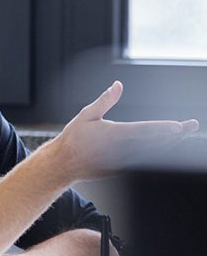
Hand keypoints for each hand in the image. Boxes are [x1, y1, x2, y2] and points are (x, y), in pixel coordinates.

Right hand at [56, 80, 198, 179]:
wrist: (64, 163)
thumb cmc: (74, 138)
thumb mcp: (87, 115)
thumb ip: (105, 100)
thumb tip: (118, 85)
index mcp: (113, 134)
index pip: (143, 131)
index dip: (162, 129)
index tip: (178, 126)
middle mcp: (121, 150)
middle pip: (154, 143)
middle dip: (176, 135)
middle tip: (191, 126)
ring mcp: (123, 162)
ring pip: (153, 154)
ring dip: (170, 144)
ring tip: (184, 134)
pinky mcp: (122, 169)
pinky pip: (144, 161)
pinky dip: (158, 153)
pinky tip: (167, 147)